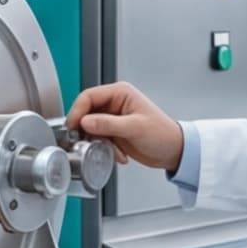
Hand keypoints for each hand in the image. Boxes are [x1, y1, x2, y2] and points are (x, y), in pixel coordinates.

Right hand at [67, 81, 183, 172]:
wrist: (173, 151)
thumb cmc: (162, 134)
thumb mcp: (134, 128)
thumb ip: (107, 124)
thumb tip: (85, 122)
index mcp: (120, 93)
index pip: (88, 96)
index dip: (77, 111)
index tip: (73, 127)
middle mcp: (114, 103)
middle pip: (86, 113)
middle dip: (87, 130)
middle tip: (87, 142)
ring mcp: (113, 118)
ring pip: (90, 128)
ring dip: (98, 142)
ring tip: (111, 150)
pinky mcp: (113, 131)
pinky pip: (98, 138)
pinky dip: (104, 148)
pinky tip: (118, 154)